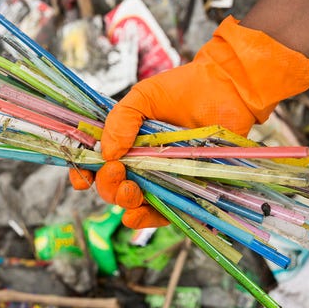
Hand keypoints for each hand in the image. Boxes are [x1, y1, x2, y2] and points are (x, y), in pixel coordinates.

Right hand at [70, 16, 308, 227]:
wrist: (225, 90)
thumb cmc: (184, 90)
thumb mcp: (143, 97)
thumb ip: (121, 119)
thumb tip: (106, 152)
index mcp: (124, 144)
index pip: (95, 167)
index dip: (83, 176)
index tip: (82, 177)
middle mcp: (139, 166)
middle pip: (111, 189)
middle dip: (108, 185)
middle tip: (118, 170)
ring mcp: (161, 180)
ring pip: (133, 205)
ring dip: (125, 202)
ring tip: (131, 189)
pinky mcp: (184, 191)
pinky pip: (163, 213)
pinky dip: (149, 218)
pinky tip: (140, 211)